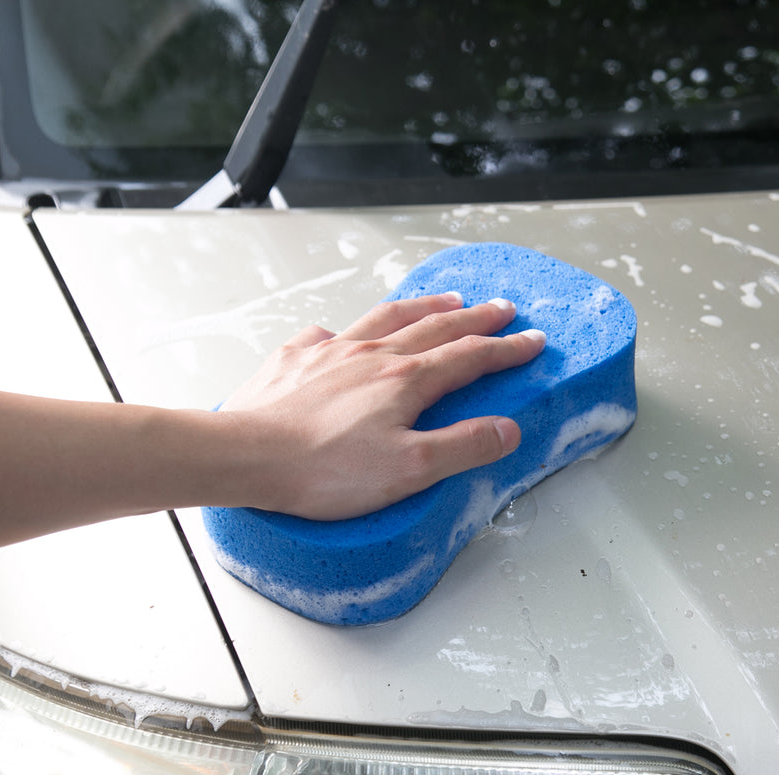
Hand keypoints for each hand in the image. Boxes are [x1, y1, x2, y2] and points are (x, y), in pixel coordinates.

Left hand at [219, 292, 545, 519]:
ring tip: (446, 300)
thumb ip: (462, 446)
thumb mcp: (409, 469)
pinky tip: (343, 334)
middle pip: (436, 327)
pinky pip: (327, 335)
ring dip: (423, 307)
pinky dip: (347, 330)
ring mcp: (332, 352)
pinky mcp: (295, 360)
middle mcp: (372, 355)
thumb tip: (506, 430)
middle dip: (475, 318)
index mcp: (406, 382)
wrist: (246, 455)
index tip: (532, 340)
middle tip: (502, 307)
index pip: (470, 357)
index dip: (506, 349)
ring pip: (386, 318)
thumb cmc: (322, 470)